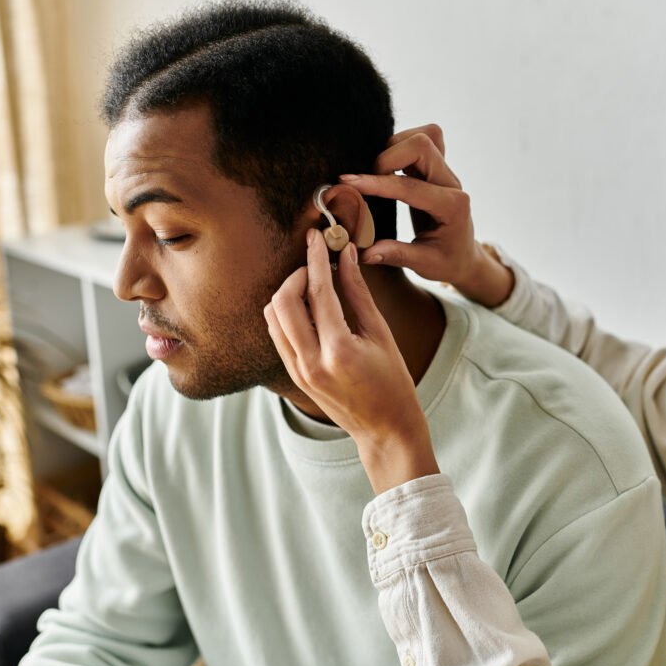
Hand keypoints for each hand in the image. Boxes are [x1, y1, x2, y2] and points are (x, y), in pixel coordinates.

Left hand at [263, 229, 439, 493]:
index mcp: (338, 351)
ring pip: (272, 316)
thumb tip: (345, 255)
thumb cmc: (393, 382)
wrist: (385, 430)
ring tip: (313, 286)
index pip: (318, 292)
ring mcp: (297, 371)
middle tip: (317, 266)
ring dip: (288, 293)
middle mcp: (310, 362)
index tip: (316, 236)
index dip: (316, 258)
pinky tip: (308, 307)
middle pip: (282, 301)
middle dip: (296, 274)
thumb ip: (358, 293)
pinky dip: (287, 313)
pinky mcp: (292, 376)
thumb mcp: (381, 334)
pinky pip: (277, 334)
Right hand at [340, 124, 513, 307]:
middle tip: (369, 181)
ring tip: (378, 174)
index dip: (376, 184)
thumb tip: (364, 253)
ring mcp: (446, 172)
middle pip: (422, 145)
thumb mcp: (425, 264)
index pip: (410, 187)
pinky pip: (424, 139)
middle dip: (387, 157)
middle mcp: (452, 184)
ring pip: (424, 136)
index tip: (348, 183)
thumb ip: (396, 255)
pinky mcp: (438, 166)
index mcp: (452, 207)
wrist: (464, 255)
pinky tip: (390, 167)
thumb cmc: (447, 261)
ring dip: (394, 148)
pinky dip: (401, 145)